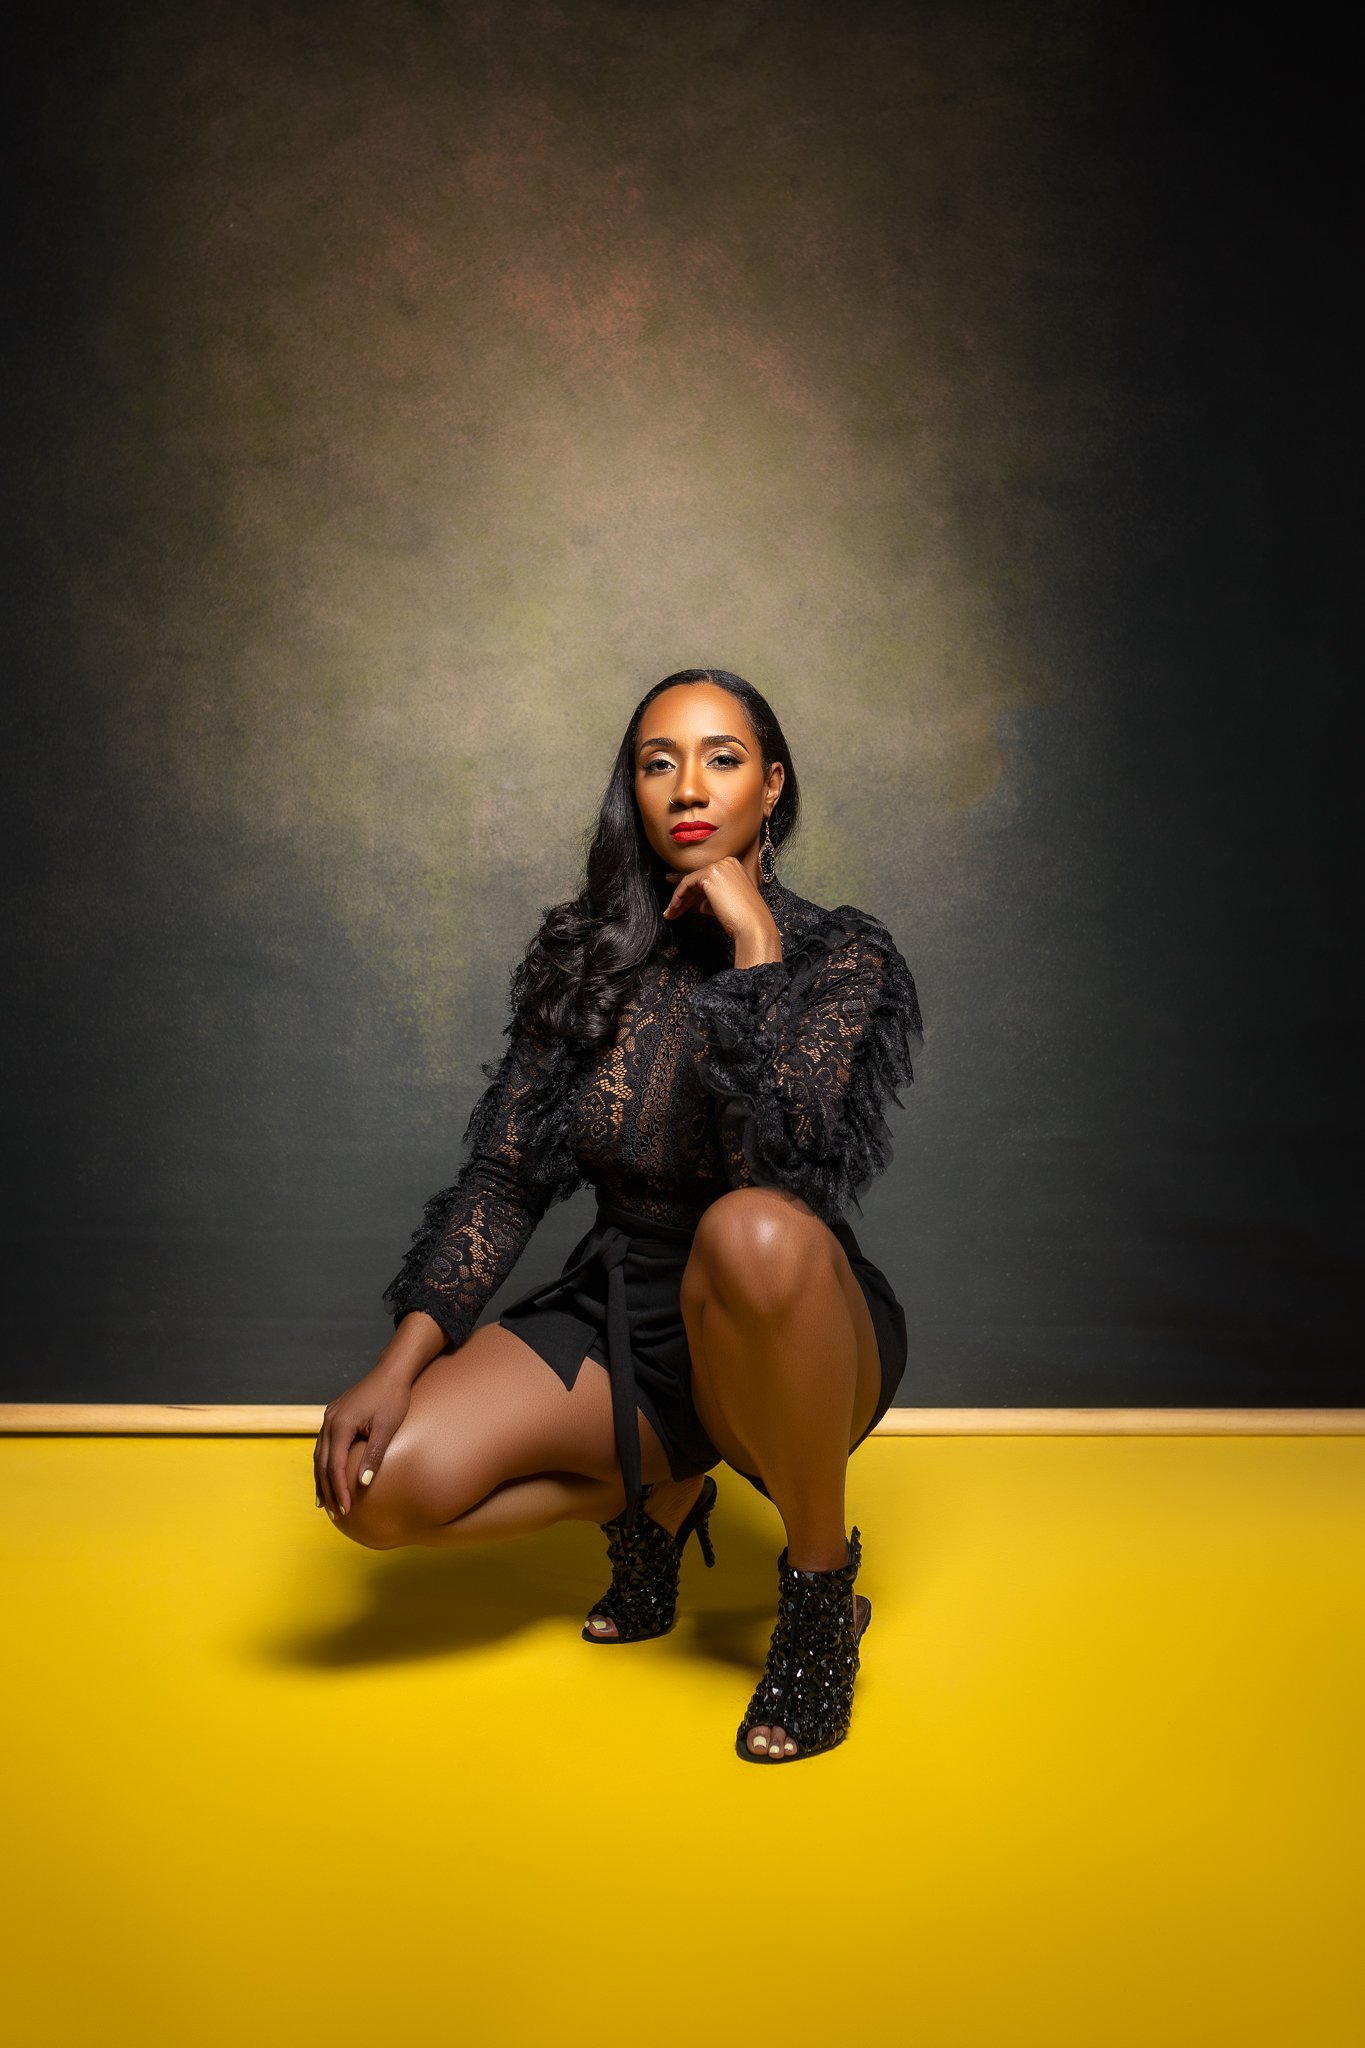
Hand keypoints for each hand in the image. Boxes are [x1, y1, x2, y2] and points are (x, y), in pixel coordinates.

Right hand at [314, 1360, 413, 1519]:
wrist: (391, 1371)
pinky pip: (323, 1446)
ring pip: (319, 1456)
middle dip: (328, 1490)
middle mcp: (329, 1422)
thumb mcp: (386, 1428)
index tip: (347, 1509)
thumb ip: (373, 1455)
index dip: (340, 1489)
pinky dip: (324, 1464)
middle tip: (336, 1514)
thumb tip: (363, 1483)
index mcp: (341, 1425)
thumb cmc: (392, 1398)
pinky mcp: (334, 1416)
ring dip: (322, 1480)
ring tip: (326, 1503)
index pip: (335, 1466)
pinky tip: (327, 1475)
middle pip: (322, 1464)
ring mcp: (329, 1418)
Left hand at [661, 853, 776, 945]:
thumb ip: (713, 901)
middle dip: (683, 897)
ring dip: (679, 899)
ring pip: (691, 881)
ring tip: (670, 913)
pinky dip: (678, 897)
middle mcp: (727, 863)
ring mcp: (719, 867)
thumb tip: (700, 905)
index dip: (691, 891)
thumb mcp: (728, 905)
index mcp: (735, 867)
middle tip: (671, 910)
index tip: (678, 900)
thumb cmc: (745, 920)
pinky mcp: (710, 875)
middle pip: (698, 880)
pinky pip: (687, 884)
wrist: (753, 925)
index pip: (707, 878)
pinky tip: (675, 908)